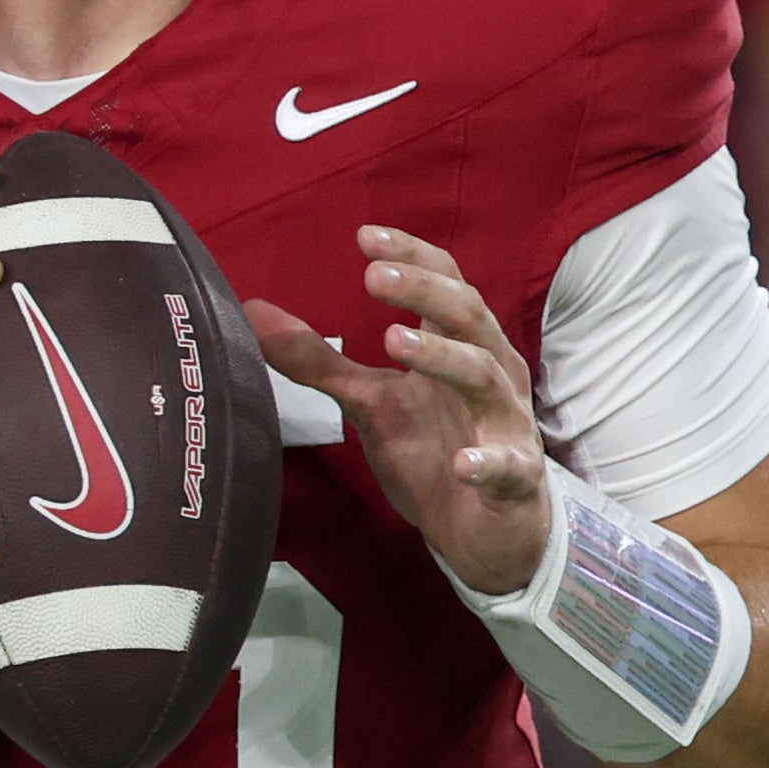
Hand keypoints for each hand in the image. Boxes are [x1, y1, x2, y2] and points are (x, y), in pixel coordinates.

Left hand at [250, 227, 548, 596]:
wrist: (488, 530)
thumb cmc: (436, 448)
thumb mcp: (372, 402)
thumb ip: (319, 361)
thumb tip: (253, 313)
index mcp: (462, 344)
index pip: (447, 282)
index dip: (411, 256)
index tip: (365, 237)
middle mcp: (491, 372)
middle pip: (468, 315)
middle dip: (424, 292)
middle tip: (374, 278)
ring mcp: (506, 423)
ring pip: (484, 376)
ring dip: (444, 358)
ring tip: (396, 342)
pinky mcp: (516, 478)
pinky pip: (506, 466)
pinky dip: (487, 463)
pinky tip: (463, 464)